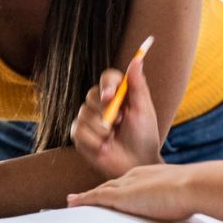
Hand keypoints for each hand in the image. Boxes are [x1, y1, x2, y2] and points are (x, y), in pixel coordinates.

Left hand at [66, 163, 195, 220]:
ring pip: (100, 191)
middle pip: (109, 185)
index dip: (114, 188)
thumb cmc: (194, 190)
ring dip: (86, 197)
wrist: (192, 185)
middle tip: (83, 196)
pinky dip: (83, 200)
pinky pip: (96, 197)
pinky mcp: (122, 196)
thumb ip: (176, 197)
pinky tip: (72, 203)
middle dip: (96, 191)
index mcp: (148, 174)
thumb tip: (185, 205)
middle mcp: (133, 176)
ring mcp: (127, 185)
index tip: (107, 192)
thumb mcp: (181, 192)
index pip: (125, 182)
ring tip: (72, 201)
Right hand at [69, 59, 161, 178]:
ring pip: (84, 114)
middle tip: (120, 122)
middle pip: (92, 94)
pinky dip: (94, 140)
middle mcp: (100, 104)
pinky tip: (104, 147)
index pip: (107, 77)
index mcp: (117, 94)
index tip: (110, 95)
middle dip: (106, 110)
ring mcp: (87, 119)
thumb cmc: (144, 136)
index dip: (107, 84)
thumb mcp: (144, 109)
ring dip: (103, 129)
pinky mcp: (79, 135)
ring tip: (114, 137)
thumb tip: (138, 58)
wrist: (137, 164)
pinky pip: (78, 131)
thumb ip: (138, 84)